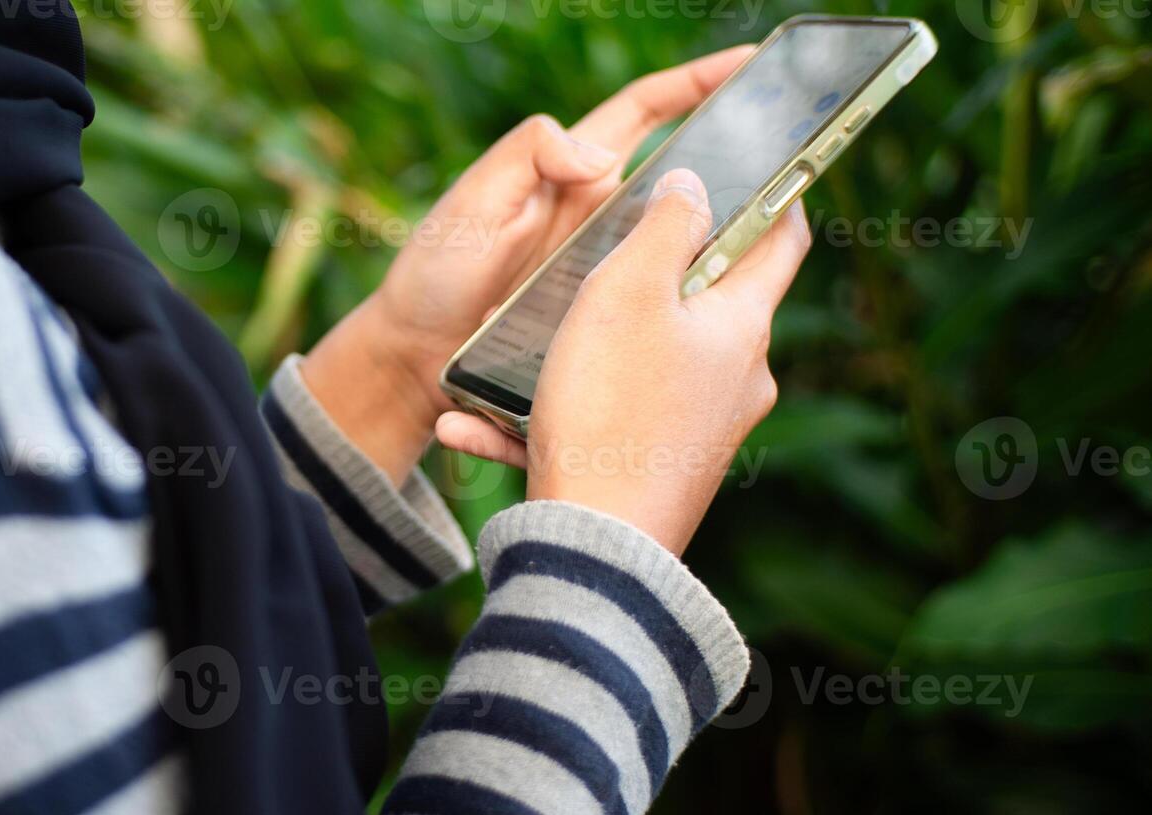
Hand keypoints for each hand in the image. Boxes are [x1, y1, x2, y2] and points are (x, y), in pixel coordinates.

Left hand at [301, 46, 753, 484]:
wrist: (412, 360)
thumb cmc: (435, 271)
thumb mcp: (472, 204)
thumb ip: (523, 157)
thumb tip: (596, 154)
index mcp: (574, 177)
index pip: (646, 113)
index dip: (698, 84)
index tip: (753, 61)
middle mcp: (600, 220)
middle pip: (683, 183)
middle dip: (738, 166)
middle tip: (794, 160)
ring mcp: (606, 273)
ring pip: (680, 252)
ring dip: (725, 249)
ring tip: (777, 248)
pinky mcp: (604, 326)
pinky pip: (651, 315)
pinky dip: (685, 316)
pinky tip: (720, 326)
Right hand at [440, 169, 811, 553]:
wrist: (595, 544)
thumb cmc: (613, 407)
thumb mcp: (631, 290)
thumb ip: (665, 224)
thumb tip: (692, 186)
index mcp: (742, 326)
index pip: (780, 237)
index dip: (767, 190)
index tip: (739, 164)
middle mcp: (735, 379)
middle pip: (703, 301)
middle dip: (650, 271)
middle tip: (600, 249)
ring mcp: (697, 430)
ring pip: (637, 362)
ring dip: (576, 347)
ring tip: (512, 343)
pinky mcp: (654, 470)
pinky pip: (598, 420)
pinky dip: (544, 412)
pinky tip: (472, 419)